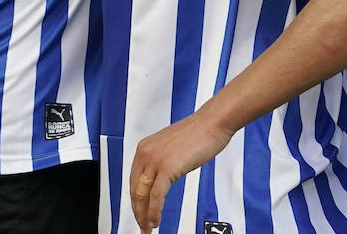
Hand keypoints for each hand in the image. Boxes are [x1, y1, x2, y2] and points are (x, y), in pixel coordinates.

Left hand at [130, 111, 233, 232]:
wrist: (213, 122)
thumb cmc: (200, 132)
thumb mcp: (172, 147)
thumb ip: (162, 161)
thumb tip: (160, 179)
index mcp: (145, 148)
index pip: (133, 181)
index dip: (135, 200)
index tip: (139, 212)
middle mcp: (145, 153)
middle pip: (135, 190)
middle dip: (138, 212)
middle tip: (142, 226)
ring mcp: (155, 160)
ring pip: (143, 195)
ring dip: (144, 216)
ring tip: (148, 228)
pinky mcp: (167, 167)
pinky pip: (156, 196)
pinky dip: (155, 211)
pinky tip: (156, 221)